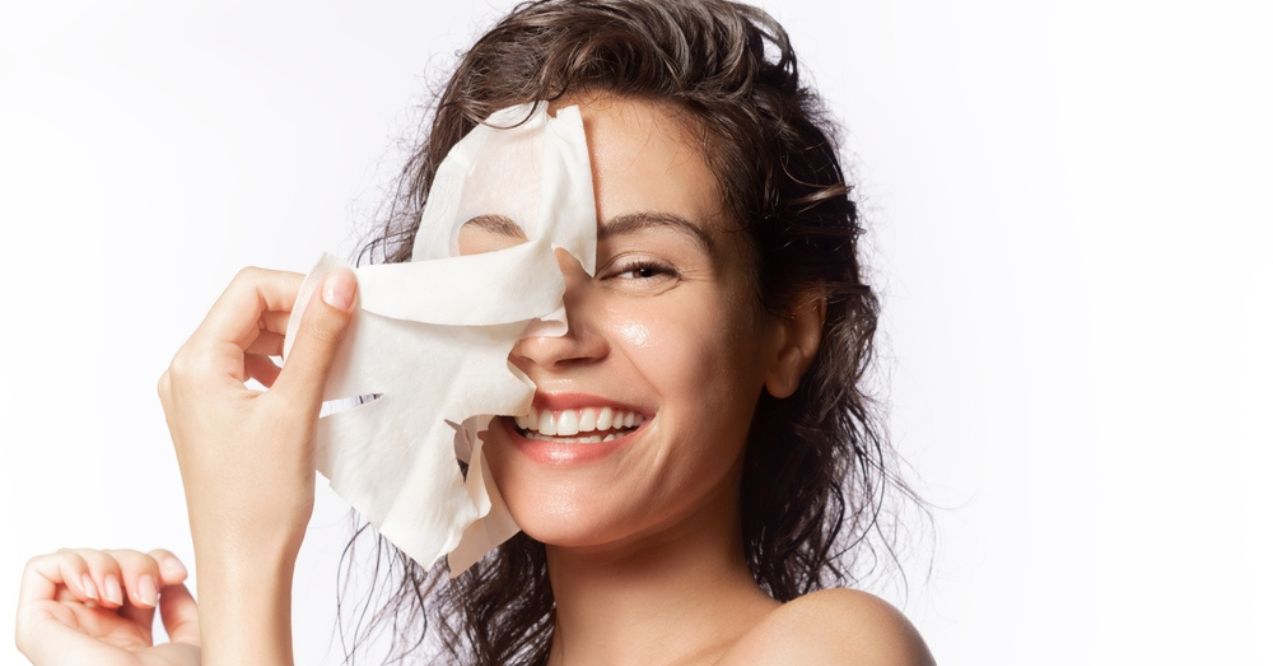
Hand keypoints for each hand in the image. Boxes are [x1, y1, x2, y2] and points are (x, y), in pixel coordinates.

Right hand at [15, 548, 198, 665]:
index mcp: (127, 637)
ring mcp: (66, 627)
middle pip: (108, 562)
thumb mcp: (189, 641)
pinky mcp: (37, 627)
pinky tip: (95, 588)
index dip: (157, 561)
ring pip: (78, 562)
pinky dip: (72, 563)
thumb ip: (181, 609)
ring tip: (119, 597)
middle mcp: (94, 630)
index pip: (132, 575)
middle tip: (146, 593)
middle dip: (135, 563)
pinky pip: (40, 570)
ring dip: (107, 563)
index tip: (177, 575)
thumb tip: (171, 579)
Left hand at [156, 266, 356, 562]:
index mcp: (196, 364)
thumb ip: (318, 339)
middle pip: (250, 309)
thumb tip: (337, 284)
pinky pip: (251, 368)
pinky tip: (313, 386)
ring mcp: (198, 395)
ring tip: (335, 363)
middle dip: (301, 313)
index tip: (347, 304)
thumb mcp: (295, 408)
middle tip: (349, 333)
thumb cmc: (259, 501)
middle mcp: (187, 373)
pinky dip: (286, 365)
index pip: (250, 289)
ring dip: (297, 339)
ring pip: (253, 337)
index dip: (302, 288)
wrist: (244, 563)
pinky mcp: (215, 415)